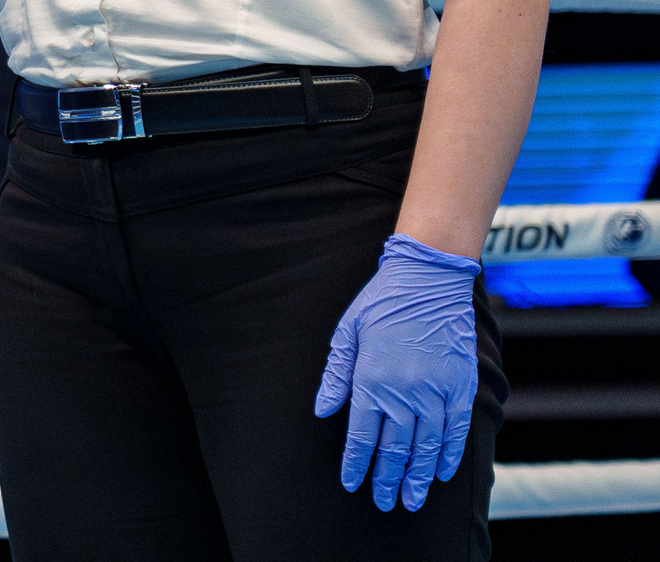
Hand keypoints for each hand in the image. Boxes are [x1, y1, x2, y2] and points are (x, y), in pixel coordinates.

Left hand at [314, 233, 480, 510]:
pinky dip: (450, 455)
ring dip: (420, 477)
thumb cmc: (381, 303)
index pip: (362, 436)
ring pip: (427, 447)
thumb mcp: (346, 334)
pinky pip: (457, 431)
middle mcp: (404, 392)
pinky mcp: (460, 387)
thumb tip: (322, 411)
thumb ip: (336, 376)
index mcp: (371, 380)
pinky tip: (443, 473)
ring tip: (412, 500)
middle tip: (384, 503)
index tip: (353, 484)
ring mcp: (436, 391)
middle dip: (388, 479)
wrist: (427, 279)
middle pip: (395, 449)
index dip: (357, 464)